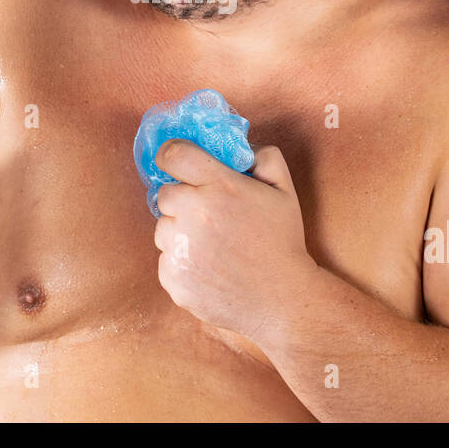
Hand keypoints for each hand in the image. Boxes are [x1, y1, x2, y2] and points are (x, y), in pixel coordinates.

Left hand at [152, 139, 318, 348]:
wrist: (282, 300)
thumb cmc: (282, 242)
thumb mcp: (284, 190)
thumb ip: (264, 157)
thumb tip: (241, 147)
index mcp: (220, 186)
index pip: (173, 154)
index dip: (173, 156)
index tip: (180, 165)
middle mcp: (194, 214)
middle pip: (164, 194)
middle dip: (182, 200)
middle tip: (207, 215)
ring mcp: (180, 248)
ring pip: (163, 228)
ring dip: (181, 232)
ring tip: (213, 246)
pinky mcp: (172, 278)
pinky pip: (166, 259)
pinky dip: (182, 262)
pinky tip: (209, 268)